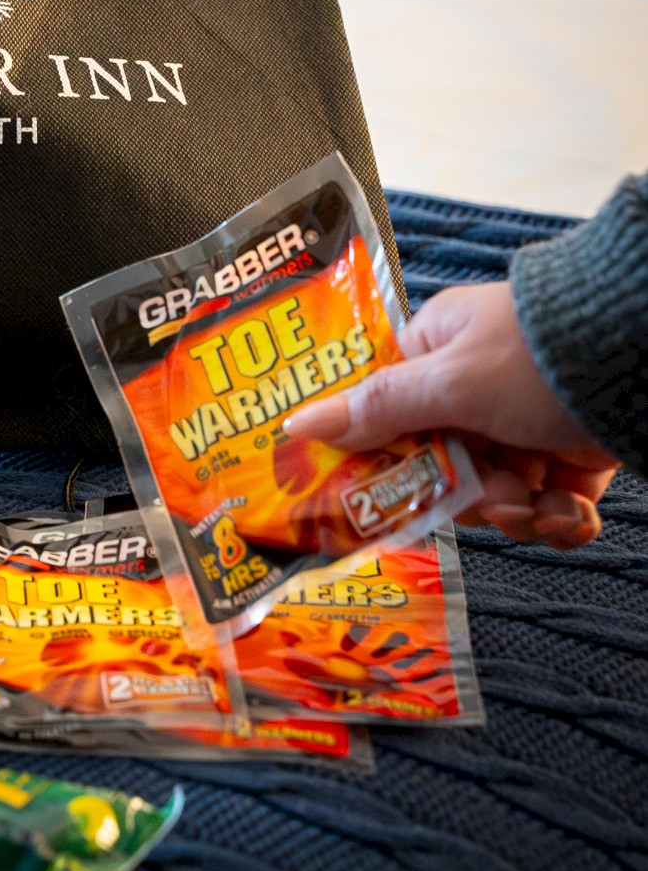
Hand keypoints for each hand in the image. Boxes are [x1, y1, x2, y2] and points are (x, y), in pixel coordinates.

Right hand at [285, 282, 616, 547]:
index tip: (386, 491)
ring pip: (497, 493)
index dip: (384, 455)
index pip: (386, 409)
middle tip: (495, 496)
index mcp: (437, 349)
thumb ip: (376, 410)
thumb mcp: (449, 383)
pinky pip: (548, 506)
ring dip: (520, 514)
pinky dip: (560, 521)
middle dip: (469, 495)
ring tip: (542, 506)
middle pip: (441, 465)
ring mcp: (527, 423)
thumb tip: (295, 425)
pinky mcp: (574, 455)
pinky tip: (571, 514)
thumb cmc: (538, 358)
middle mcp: (477, 385)